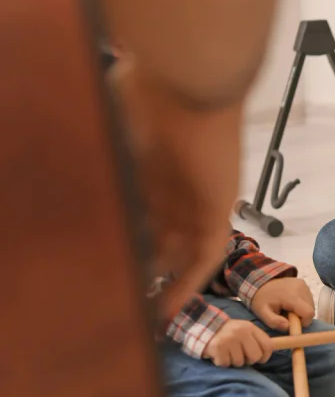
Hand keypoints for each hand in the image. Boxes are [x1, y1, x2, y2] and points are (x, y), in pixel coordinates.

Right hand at [111, 56, 240, 323]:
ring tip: (137, 317)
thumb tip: (56, 137)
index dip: (122, 234)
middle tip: (116, 296)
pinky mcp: (215, 211)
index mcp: (147, 164)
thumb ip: (94, 132)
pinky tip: (163, 313)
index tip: (96, 258)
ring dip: (160, 283)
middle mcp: (171, 187)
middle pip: (157, 237)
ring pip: (178, 252)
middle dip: (139, 265)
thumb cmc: (148, 86)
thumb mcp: (109, 107)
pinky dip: (184, 285)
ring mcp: (195, 199)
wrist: (194, 78)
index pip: (136, 210)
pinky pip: (203, 257)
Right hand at [203, 319, 273, 367]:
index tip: (260, 360)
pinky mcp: (218, 347)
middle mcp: (241, 332)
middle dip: (248, 360)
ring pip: (239, 362)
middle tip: (240, 356)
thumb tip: (270, 351)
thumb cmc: (229, 333)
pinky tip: (220, 354)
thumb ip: (256, 339)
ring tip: (228, 353)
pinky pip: (225, 364)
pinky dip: (222, 362)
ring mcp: (229, 339)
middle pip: (255, 356)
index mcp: (250, 328)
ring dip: (233, 361)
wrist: (206, 326)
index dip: (265, 356)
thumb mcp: (245, 330)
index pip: (268, 345)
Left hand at [251, 277, 314, 331]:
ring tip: (288, 309)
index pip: (309, 313)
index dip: (304, 322)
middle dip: (301, 317)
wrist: (260, 283)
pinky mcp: (303, 283)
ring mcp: (303, 284)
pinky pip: (308, 299)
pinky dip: (302, 304)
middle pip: (311, 309)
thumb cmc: (261, 300)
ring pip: (311, 304)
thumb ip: (274, 322)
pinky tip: (291, 303)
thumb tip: (288, 327)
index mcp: (292, 295)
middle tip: (287, 316)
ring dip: (302, 311)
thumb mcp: (262, 313)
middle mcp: (301, 288)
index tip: (293, 324)